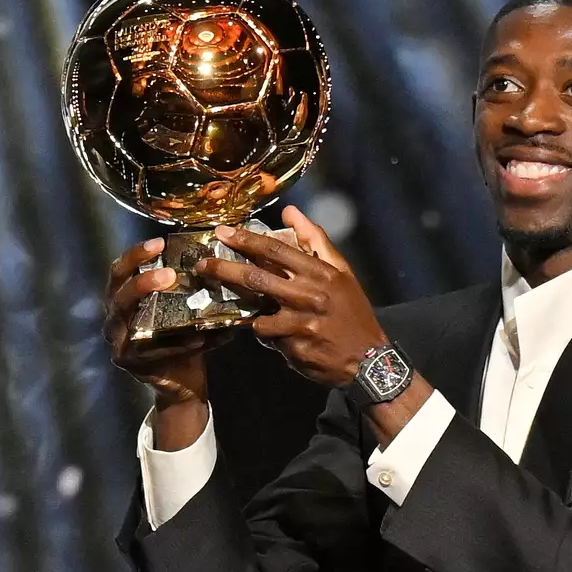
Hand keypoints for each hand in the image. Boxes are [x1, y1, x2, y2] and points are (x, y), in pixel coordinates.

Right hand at [103, 237, 234, 407]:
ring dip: (152, 306)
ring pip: (128, 320)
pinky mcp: (130, 363)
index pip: (120, 271)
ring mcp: (119, 343)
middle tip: (169, 273)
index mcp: (124, 299)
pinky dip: (176, 344)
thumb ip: (194, 289)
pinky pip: (152, 350)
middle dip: (142, 280)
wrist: (184, 383)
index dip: (135, 255)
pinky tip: (198, 338)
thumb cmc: (182, 339)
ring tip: (177, 301)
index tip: (159, 242)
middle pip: (118, 293)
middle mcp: (115, 319)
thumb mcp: (185, 311)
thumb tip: (225, 261)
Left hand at [199, 206, 387, 386]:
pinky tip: (273, 334)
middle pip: (257, 277)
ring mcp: (300, 322)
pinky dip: (265, 333)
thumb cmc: (352, 312)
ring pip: (257, 311)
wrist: (369, 360)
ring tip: (236, 305)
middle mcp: (309, 294)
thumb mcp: (341, 272)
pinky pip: (267, 337)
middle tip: (202, 264)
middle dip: (224, 269)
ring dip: (246, 309)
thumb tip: (289, 212)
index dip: (246, 240)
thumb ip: (315, 240)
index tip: (223, 232)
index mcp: (320, 272)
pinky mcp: (295, 346)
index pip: (276, 249)